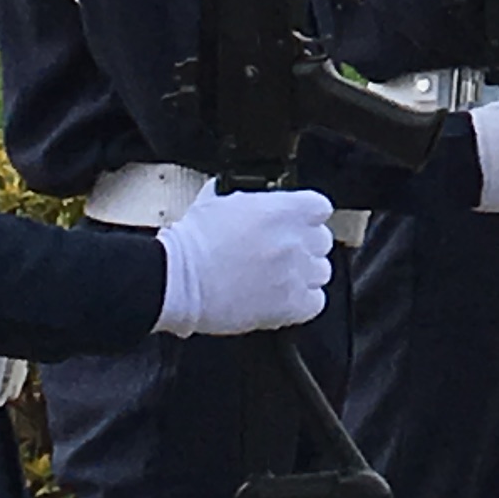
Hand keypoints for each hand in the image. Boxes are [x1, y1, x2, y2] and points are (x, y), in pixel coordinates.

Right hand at [156, 185, 335, 336]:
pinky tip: (283, 300)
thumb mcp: (215, 203)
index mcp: (283, 209)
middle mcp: (295, 239)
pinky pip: (315, 303)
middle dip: (305, 247)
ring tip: (279, 279)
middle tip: (282, 255)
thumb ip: (239, 199)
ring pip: (321, 272)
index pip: (320, 208)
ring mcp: (296, 273)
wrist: (176, 280)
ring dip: (305, 275)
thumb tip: (230, 193)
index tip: (298, 224)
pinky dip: (303, 303)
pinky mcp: (290, 305)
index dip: (308, 217)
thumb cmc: (191, 244)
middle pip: (322, 241)